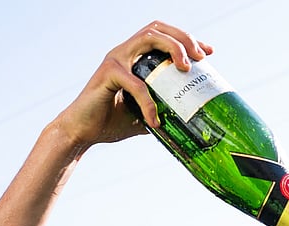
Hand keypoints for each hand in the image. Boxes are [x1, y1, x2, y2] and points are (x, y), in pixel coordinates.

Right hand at [53, 22, 212, 149]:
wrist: (81, 133)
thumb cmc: (108, 123)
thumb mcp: (142, 115)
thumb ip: (160, 110)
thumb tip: (185, 121)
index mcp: (133, 58)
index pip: (163, 36)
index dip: (186, 40)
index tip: (208, 53)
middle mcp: (124, 52)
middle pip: (157, 28)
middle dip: (184, 38)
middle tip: (201, 58)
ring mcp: (115, 59)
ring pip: (148, 37)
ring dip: (173, 48)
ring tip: (187, 68)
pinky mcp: (107, 73)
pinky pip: (137, 83)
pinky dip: (149, 101)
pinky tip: (155, 120)